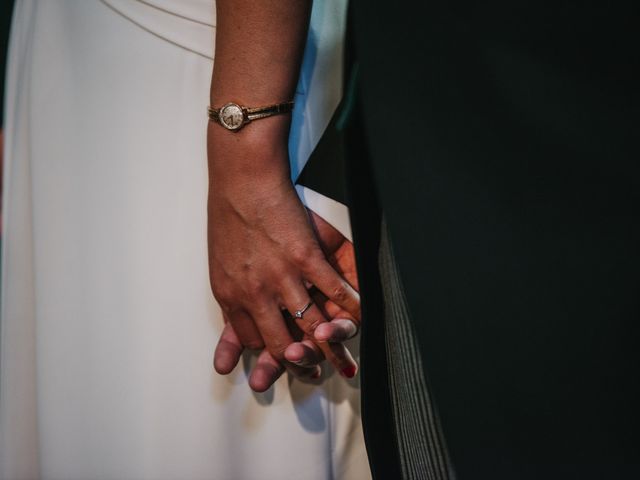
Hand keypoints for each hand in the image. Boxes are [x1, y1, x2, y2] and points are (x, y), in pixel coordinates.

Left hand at [213, 208, 360, 390]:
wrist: (244, 181)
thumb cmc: (230, 219)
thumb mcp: (220, 268)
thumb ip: (231, 304)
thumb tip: (228, 343)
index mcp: (231, 297)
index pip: (254, 341)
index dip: (272, 355)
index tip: (287, 361)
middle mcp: (255, 294)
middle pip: (281, 344)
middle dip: (301, 364)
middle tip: (315, 374)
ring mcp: (281, 277)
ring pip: (311, 325)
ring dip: (331, 347)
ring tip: (343, 361)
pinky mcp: (304, 257)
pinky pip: (335, 291)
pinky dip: (352, 307)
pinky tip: (361, 317)